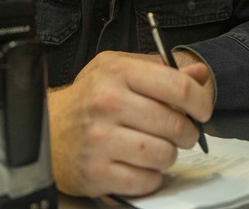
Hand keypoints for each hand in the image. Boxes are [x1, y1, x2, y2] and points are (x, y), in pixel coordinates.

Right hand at [47, 50, 212, 197]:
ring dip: (168, 154)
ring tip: (155, 147)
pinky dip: (151, 176)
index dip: (201, 101)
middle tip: (180, 132)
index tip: (202, 110)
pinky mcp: (96, 172)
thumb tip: (200, 75)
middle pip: (175, 124)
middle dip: (186, 132)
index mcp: (117, 73)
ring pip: (164, 155)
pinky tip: (139, 164)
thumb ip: (159, 69)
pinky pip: (146, 181)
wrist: (47, 128)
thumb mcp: (118, 68)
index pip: (179, 88)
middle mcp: (107, 104)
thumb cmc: (88, 97)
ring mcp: (100, 140)